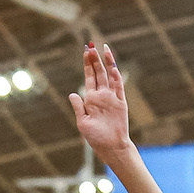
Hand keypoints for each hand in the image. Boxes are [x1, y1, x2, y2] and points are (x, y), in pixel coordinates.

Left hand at [69, 42, 132, 159]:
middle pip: (98, 73)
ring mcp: (112, 98)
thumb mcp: (82, 122)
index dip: (87, 64)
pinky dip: (116, 76)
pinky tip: (112, 67)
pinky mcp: (121, 103)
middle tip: (91, 45)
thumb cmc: (96, 138)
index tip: (85, 51)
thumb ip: (78, 107)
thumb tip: (72, 93)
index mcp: (90, 99)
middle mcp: (101, 96)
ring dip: (106, 63)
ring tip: (102, 49)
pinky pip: (118, 87)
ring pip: (109, 75)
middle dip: (94, 59)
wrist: (111, 147)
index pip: (89, 77)